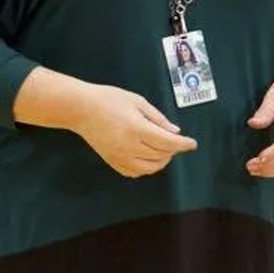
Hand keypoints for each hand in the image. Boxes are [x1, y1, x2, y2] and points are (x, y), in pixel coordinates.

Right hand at [70, 82, 198, 177]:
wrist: (81, 109)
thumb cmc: (109, 100)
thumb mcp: (138, 101)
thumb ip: (158, 118)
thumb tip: (175, 132)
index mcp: (137, 128)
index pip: (167, 142)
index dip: (183, 144)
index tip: (192, 143)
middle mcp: (129, 146)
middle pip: (161, 155)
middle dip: (173, 149)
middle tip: (176, 140)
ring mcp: (119, 157)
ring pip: (150, 168)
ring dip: (162, 160)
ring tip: (164, 149)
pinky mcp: (112, 162)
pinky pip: (135, 172)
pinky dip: (147, 168)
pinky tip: (148, 157)